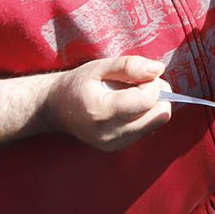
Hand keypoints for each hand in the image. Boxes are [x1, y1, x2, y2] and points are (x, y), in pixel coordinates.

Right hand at [42, 56, 171, 151]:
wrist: (55, 109)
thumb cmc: (77, 84)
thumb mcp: (99, 66)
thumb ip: (129, 65)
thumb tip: (158, 69)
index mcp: (102, 111)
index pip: (147, 100)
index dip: (152, 83)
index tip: (140, 75)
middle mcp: (110, 134)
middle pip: (158, 115)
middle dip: (158, 94)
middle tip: (139, 83)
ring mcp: (114, 144)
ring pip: (157, 123)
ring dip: (153, 105)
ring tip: (131, 95)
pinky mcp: (118, 148)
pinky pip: (148, 129)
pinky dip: (146, 115)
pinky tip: (128, 107)